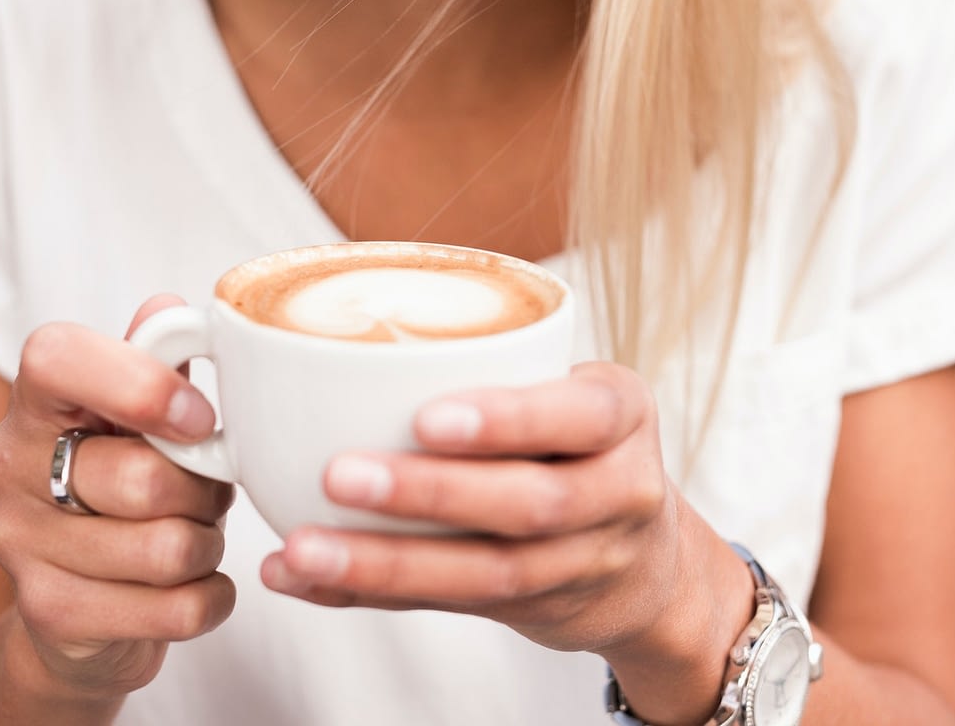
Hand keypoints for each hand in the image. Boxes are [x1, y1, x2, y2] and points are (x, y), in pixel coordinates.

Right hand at [0, 296, 236, 704]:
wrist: (72, 607)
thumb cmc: (116, 489)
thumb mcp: (133, 417)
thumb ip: (154, 361)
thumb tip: (170, 310)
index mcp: (32, 400)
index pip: (57, 359)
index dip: (142, 385)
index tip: (199, 419)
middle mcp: (7, 466)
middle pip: (145, 478)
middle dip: (207, 491)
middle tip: (208, 493)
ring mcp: (18, 544)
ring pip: (167, 549)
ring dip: (209, 546)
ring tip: (195, 537)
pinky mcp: (48, 613)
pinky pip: (176, 609)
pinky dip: (210, 599)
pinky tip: (193, 586)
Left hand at [256, 361, 689, 655]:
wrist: (650, 567)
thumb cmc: (580, 445)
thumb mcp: (574, 394)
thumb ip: (496, 369)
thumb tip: (330, 342)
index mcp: (622, 413)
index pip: (580, 415)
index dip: (506, 421)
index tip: (425, 419)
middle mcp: (619, 491)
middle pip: (531, 503)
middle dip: (430, 494)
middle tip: (339, 475)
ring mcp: (584, 562)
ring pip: (487, 573)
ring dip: (384, 563)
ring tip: (304, 549)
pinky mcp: (536, 611)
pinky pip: (446, 605)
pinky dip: (369, 594)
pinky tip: (306, 580)